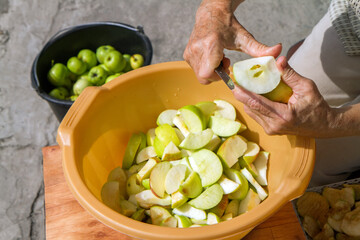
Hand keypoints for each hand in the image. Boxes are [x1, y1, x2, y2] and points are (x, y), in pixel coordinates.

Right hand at [183, 0, 281, 84]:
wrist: (211, 13)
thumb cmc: (228, 26)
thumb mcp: (245, 38)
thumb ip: (261, 49)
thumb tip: (278, 51)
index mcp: (211, 45)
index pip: (208, 74)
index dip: (219, 75)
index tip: (227, 65)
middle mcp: (197, 49)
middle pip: (205, 77)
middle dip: (216, 75)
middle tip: (225, 62)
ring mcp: (190, 51)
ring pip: (200, 74)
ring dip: (211, 70)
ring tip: (218, 57)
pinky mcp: (186, 53)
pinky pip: (195, 69)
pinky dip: (204, 66)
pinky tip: (212, 56)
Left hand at [232, 56, 347, 137]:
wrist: (324, 126)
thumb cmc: (317, 106)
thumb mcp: (307, 87)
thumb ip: (290, 74)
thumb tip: (278, 60)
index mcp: (282, 116)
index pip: (255, 103)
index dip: (241, 92)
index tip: (233, 82)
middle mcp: (273, 125)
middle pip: (249, 107)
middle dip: (241, 93)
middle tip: (237, 79)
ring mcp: (271, 129)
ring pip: (251, 111)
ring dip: (247, 99)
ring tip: (245, 84)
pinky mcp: (270, 130)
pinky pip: (256, 115)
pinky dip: (254, 104)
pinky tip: (255, 94)